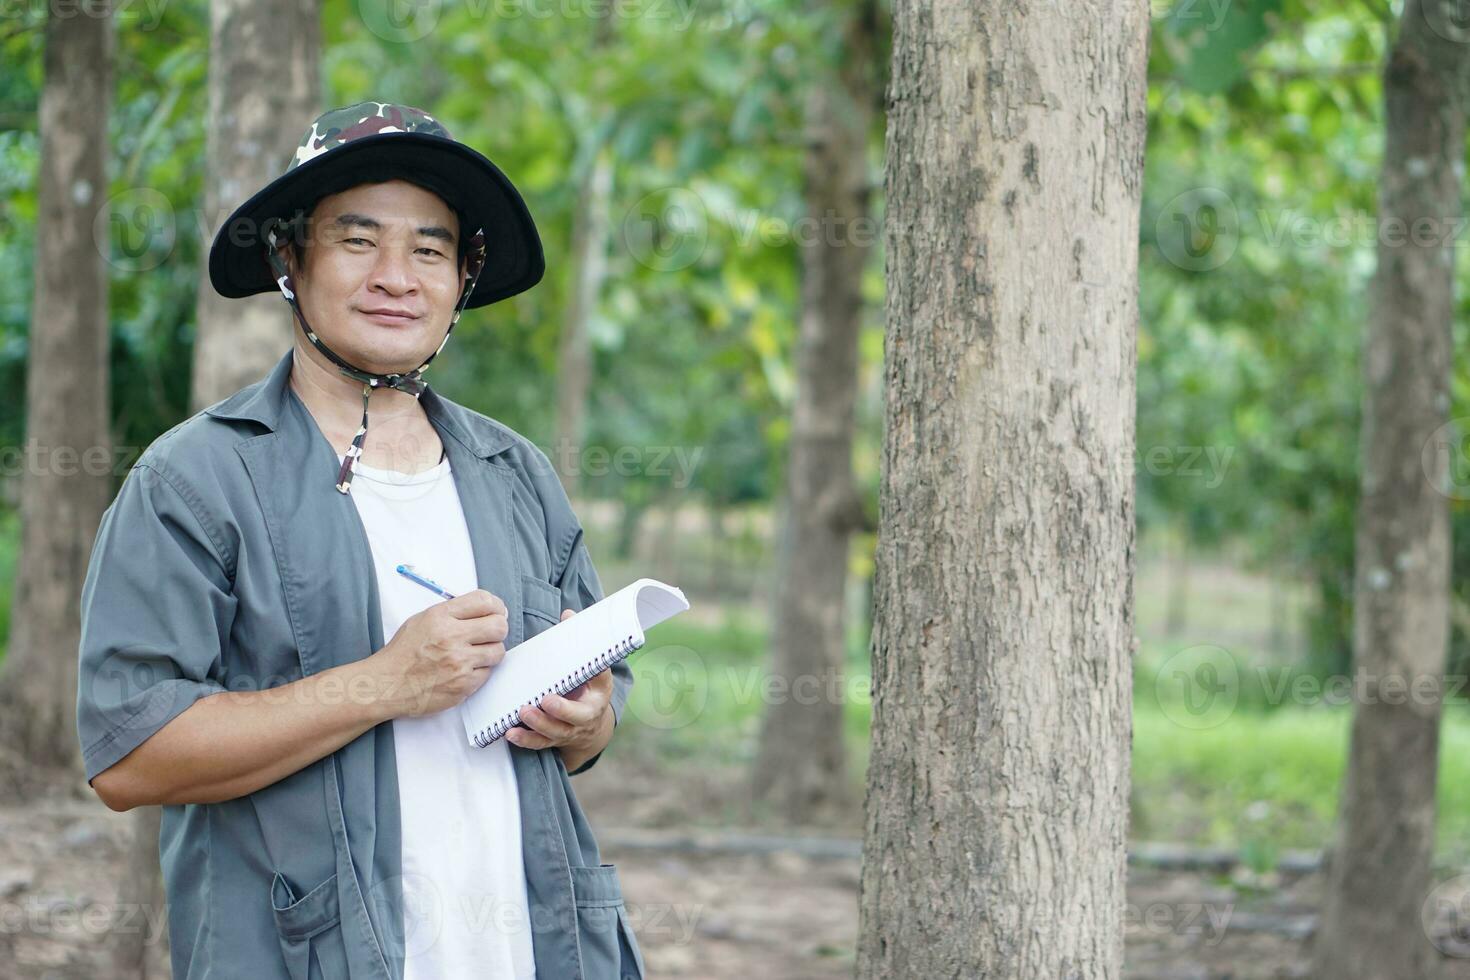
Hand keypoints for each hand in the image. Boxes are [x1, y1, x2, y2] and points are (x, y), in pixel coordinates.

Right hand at [370, 590, 508, 717]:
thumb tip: (485, 608)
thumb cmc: (404, 652)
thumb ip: (453, 612)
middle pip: (499, 626)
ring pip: (498, 651)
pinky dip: (480, 671)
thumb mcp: (423, 619)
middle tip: (491, 634)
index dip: (496, 606)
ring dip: (490, 652)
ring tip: (475, 654)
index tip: (497, 612)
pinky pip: (488, 673)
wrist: (387, 685)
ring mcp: (459, 663)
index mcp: (440, 616)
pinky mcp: (463, 685)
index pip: (484, 601)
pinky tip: (465, 670)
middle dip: (499, 628)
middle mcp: (451, 637)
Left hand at [506, 609, 614, 753]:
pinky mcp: (552, 740)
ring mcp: (568, 732)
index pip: (595, 690)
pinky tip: (510, 733)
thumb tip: (568, 613)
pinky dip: (524, 740)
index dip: (583, 690)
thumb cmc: (589, 690)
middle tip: (542, 701)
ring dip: (537, 726)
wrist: (591, 727)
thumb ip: (580, 644)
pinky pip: (539, 744)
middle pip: (573, 719)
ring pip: (553, 734)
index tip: (560, 689)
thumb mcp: (593, 670)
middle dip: (558, 712)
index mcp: (597, 697)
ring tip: (522, 714)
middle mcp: (584, 718)